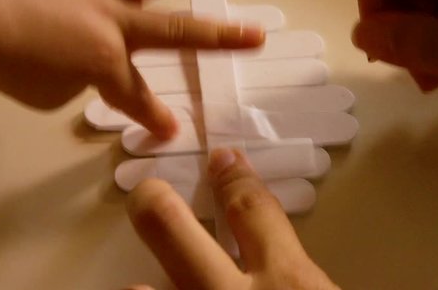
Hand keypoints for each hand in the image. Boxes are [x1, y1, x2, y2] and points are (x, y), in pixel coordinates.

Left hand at [0, 0, 263, 139]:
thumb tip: (95, 71)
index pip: (137, 97)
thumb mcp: (52, 93)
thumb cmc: (8, 64)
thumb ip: (85, 82)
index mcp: (105, 63)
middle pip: (175, 32)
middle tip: (257, 36)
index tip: (173, 130)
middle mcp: (114, 22)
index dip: (155, 118)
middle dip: (219, 38)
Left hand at [126, 148, 337, 288]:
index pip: (251, 208)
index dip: (233, 178)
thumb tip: (276, 251)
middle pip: (170, 226)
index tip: (222, 160)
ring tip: (141, 282)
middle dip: (154, 200)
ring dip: (141, 285)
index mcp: (288, 282)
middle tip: (148, 194)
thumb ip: (296, 271)